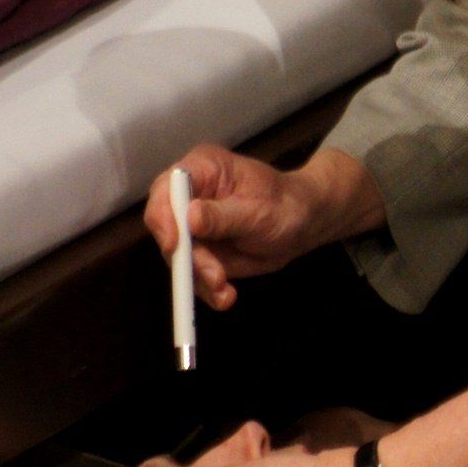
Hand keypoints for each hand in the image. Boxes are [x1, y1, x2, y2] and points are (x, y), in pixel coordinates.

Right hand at [142, 145, 377, 309]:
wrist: (303, 224)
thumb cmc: (284, 204)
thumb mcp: (258, 210)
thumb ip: (223, 215)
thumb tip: (190, 218)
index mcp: (200, 169)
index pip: (166, 190)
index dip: (164, 218)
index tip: (176, 245)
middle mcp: (187, 196)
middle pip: (167, 227)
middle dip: (187, 258)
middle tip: (215, 276)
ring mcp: (190, 226)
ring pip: (179, 256)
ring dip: (199, 278)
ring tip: (225, 291)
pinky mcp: (199, 251)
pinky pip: (193, 274)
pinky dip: (206, 289)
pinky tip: (225, 296)